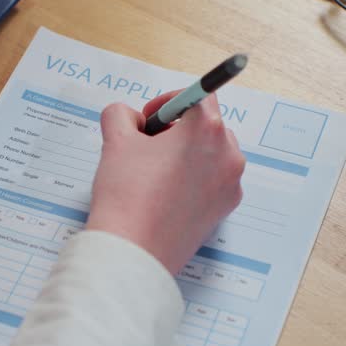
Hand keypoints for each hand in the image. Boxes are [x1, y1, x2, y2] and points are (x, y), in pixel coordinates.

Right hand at [87, 92, 244, 273]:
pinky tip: (166, 193)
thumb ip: (121, 114)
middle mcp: (228, 154)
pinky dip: (194, 179)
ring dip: (188, 153)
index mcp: (206, 129)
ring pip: (212, 154)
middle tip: (148, 144)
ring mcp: (230, 184)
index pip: (199, 95)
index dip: (169, 102)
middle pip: (207, 125)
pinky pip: (213, 181)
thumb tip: (130, 118)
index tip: (151, 117)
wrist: (133, 250)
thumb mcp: (116, 140)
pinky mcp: (225, 209)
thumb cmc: (127, 194)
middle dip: (178, 129)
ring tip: (155, 171)